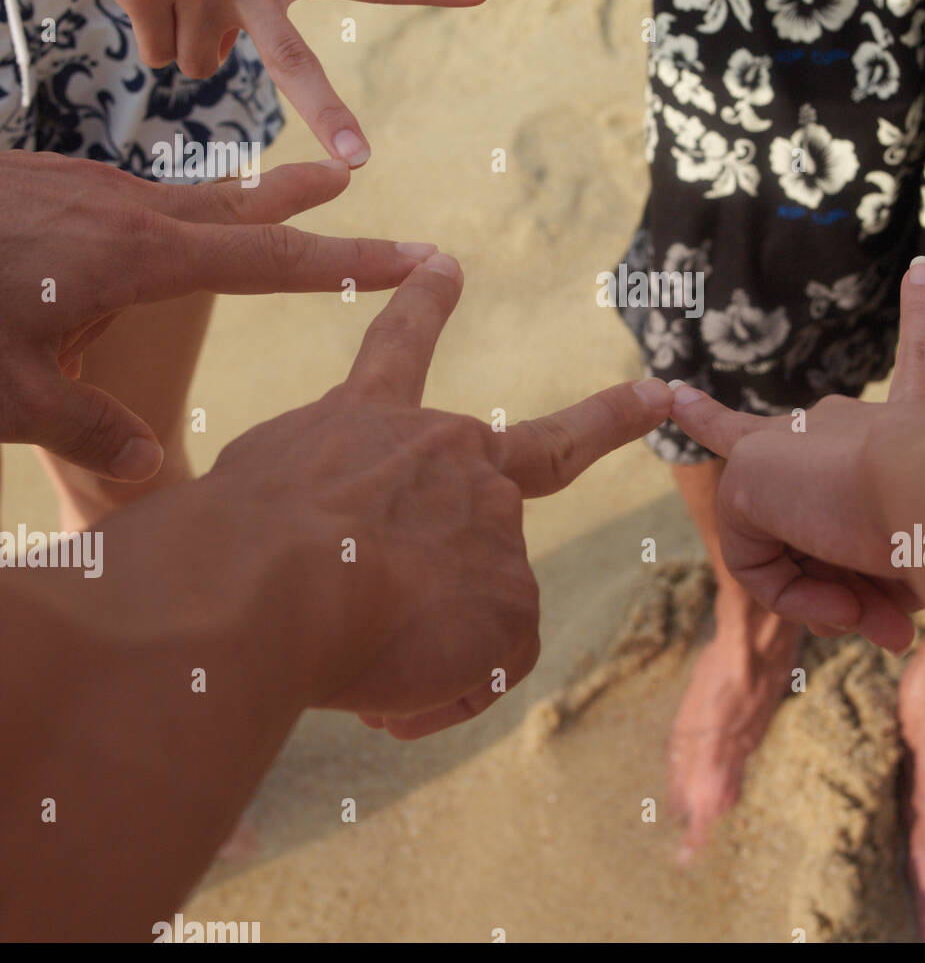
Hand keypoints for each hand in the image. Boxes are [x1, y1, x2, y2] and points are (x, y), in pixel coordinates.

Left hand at [0, 151, 432, 476]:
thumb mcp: (9, 396)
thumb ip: (86, 428)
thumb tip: (141, 465)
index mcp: (136, 259)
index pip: (272, 259)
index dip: (350, 261)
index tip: (414, 256)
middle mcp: (124, 212)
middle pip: (241, 202)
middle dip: (303, 195)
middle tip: (353, 175)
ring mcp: (81, 189)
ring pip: (183, 197)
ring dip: (236, 201)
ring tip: (269, 196)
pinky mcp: (43, 185)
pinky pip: (128, 199)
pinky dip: (166, 214)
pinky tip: (142, 234)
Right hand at [210, 256, 675, 737]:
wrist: (261, 582)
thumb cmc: (231, 544)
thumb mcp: (262, 499)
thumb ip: (319, 502)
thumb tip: (353, 567)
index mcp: (368, 419)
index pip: (399, 344)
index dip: (424, 303)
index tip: (446, 261)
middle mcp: (449, 454)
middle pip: (542, 449)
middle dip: (607, 419)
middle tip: (654, 395)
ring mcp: (492, 519)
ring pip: (478, 605)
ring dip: (425, 647)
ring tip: (354, 658)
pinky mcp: (514, 592)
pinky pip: (484, 665)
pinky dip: (437, 694)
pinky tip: (387, 701)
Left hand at [667, 258, 924, 646]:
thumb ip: (906, 582)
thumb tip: (881, 623)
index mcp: (910, 423)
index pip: (924, 361)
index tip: (922, 272)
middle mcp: (848, 422)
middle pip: (820, 509)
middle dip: (845, 584)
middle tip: (893, 628)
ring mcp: (789, 443)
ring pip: (788, 545)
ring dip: (832, 598)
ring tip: (877, 618)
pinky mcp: (746, 474)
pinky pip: (754, 563)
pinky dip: (794, 598)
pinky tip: (838, 605)